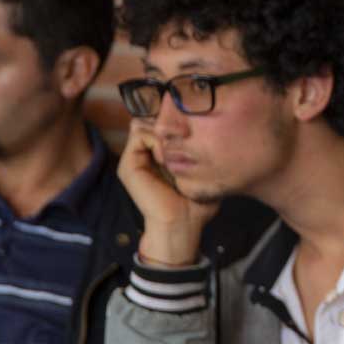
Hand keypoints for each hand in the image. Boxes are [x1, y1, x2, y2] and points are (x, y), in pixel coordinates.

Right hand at [117, 119, 217, 265]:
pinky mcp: (128, 164)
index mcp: (158, 156)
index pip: (159, 123)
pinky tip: (166, 158)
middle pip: (149, 119)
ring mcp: (134, 159)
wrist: (180, 224)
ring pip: (143, 123)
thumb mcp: (202, 175)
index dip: (174, 121)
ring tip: (175, 151)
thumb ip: (201, 155)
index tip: (191, 132)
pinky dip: (155, 140)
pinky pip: (139, 135)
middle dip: (167, 122)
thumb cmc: (195, 205)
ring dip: (162, 132)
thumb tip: (214, 134)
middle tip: (183, 137)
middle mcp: (144, 155)